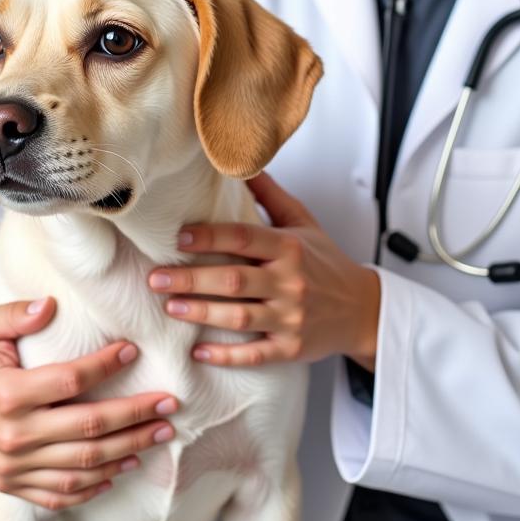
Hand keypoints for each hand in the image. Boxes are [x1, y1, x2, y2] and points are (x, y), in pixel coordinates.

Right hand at [0, 298, 178, 511]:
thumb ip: (18, 313)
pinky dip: (93, 487)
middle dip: (134, 418)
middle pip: (87, 431)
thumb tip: (51, 305)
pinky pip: (59, 494)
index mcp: (6, 394)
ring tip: (158, 436)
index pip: (69, 382)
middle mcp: (11, 436)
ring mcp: (11, 466)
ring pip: (81, 466)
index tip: (132, 352)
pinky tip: (120, 470)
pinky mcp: (9, 483)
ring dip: (126, 453)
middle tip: (169, 405)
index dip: (104, 366)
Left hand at [147, 172, 379, 369]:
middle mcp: (291, 282)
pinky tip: (199, 352)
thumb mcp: (304, 222)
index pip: (244, 238)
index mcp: (290, 248)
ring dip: (201, 313)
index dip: (209, 236)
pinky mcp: (292, 348)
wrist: (363, 309)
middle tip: (156, 278)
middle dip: (191, 279)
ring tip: (169, 307)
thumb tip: (244, 164)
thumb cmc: (326, 262)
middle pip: (233, 280)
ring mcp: (292, 318)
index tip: (178, 238)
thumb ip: (271, 196)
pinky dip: (226, 356)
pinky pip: (256, 354)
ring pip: (239, 317)